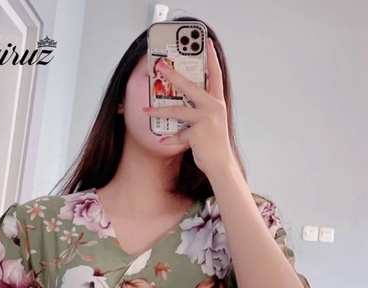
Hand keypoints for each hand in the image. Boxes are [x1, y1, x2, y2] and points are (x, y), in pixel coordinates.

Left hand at [144, 38, 235, 177]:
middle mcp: (214, 107)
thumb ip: (198, 113)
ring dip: (159, 111)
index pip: (216, 75)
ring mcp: (206, 119)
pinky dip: (170, 139)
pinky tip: (163, 142)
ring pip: (177, 110)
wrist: (221, 164)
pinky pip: (178, 134)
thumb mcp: (210, 123)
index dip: (212, 59)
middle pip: (189, 86)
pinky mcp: (198, 132)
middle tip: (159, 66)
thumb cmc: (214, 144)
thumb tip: (176, 108)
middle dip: (172, 75)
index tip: (208, 43)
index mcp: (217, 102)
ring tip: (146, 110)